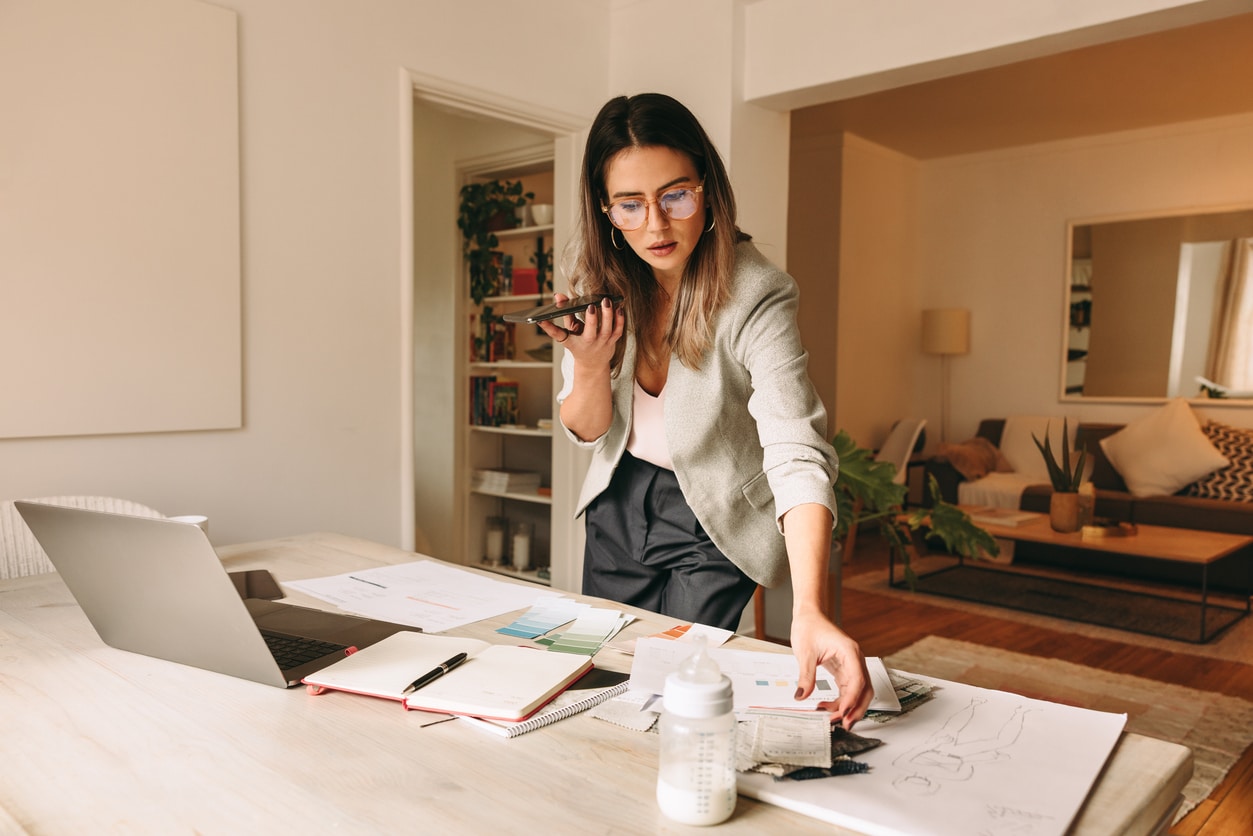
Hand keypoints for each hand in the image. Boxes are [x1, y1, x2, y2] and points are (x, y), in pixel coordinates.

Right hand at [537, 293, 622, 360]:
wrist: (593, 363)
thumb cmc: (579, 344)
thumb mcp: (569, 331)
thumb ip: (566, 313)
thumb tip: (559, 296)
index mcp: (572, 341)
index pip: (559, 335)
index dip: (548, 327)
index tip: (540, 319)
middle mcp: (587, 343)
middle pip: (590, 333)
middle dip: (592, 319)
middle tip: (592, 305)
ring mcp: (601, 343)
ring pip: (607, 330)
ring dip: (608, 315)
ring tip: (606, 301)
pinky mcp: (612, 341)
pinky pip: (618, 331)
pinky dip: (620, 320)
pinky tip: (618, 307)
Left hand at [790, 610, 872, 729]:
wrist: (808, 617)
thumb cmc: (809, 627)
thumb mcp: (804, 652)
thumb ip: (805, 675)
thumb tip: (802, 695)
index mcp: (850, 652)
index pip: (857, 680)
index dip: (852, 699)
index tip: (842, 713)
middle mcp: (855, 659)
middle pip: (865, 689)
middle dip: (857, 709)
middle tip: (844, 724)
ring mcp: (851, 665)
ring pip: (859, 691)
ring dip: (850, 707)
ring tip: (836, 720)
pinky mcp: (844, 669)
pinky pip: (848, 689)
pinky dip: (842, 700)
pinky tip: (829, 707)